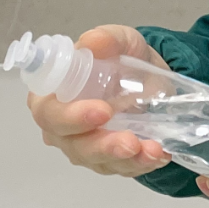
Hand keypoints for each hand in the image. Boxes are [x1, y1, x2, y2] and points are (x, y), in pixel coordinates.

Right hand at [27, 23, 172, 177]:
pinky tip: (160, 154)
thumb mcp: (121, 41)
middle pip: (72, 144)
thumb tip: (94, 41)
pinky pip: (121, 168)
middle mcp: (62, 127)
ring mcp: (84, 147)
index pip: (48, 112)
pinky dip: (143, 163)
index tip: (102, 111)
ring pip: (98, 161)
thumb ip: (107, 39)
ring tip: (153, 150)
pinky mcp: (108, 161)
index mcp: (52, 95)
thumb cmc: (122, 59)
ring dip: (126, 159)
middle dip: (101, 145)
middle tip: (129, 141)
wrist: (151, 78)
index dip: (69, 116)